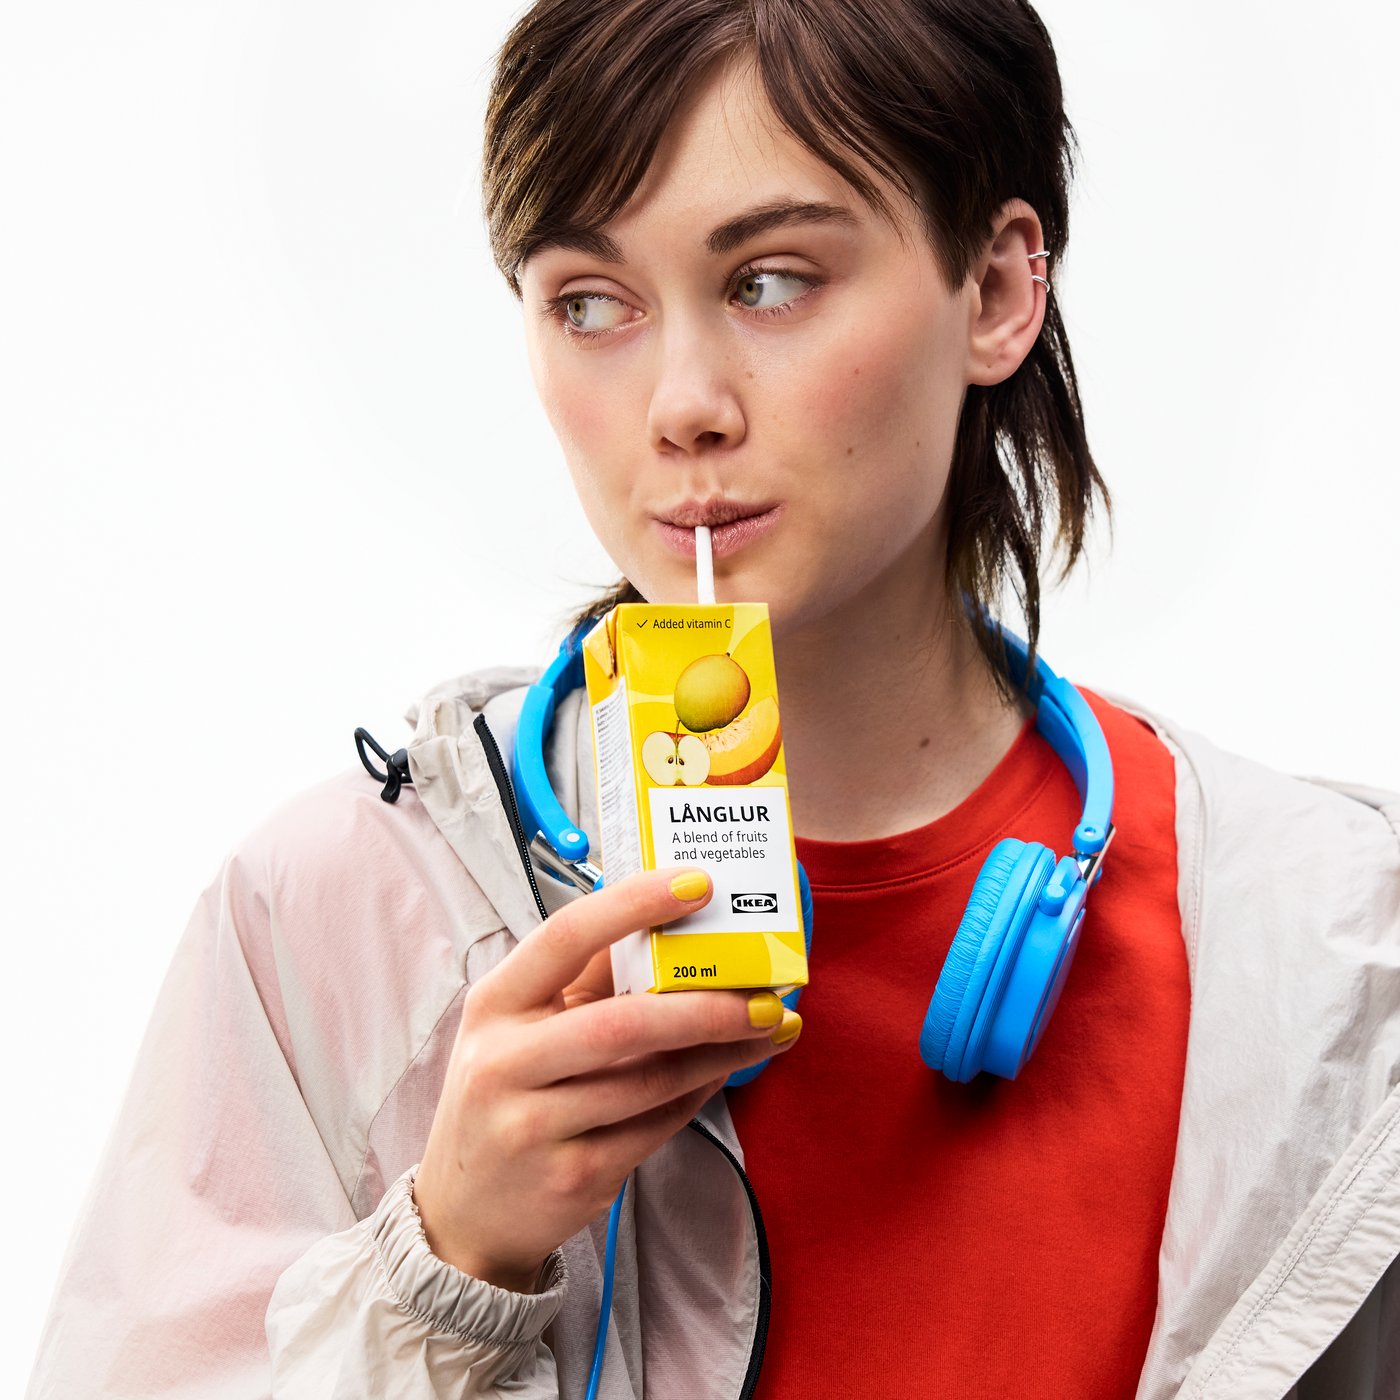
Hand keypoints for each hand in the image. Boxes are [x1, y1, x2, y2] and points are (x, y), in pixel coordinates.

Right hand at [411, 865, 800, 1291]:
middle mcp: (504, 1063)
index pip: (565, 936)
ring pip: (651, 1081)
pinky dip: (699, 1094)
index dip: (633, 905)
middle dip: (705, 1007)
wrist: (464, 1216)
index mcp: (494, 1004)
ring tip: (768, 1028)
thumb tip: (668, 923)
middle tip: (766, 993)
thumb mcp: (521, 1027)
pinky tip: (725, 1071)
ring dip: (721, 1053)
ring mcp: (534, 1127)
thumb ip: (585, 979)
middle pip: (621, 1023)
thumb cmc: (507, 1095)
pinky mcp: (572, 1177)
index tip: (699, 884)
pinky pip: (656, 1126)